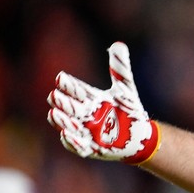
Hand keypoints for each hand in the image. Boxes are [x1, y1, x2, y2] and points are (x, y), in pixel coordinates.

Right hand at [47, 42, 160, 163]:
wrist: (139, 135)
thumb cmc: (128, 110)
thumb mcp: (125, 88)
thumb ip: (119, 68)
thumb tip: (119, 44)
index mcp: (89, 99)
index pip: (75, 89)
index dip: (68, 85)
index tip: (61, 78)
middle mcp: (84, 115)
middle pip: (68, 108)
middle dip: (61, 102)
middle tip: (55, 96)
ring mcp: (86, 132)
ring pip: (68, 126)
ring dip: (62, 121)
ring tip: (54, 114)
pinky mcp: (92, 148)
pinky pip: (78, 146)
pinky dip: (72, 142)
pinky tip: (66, 135)